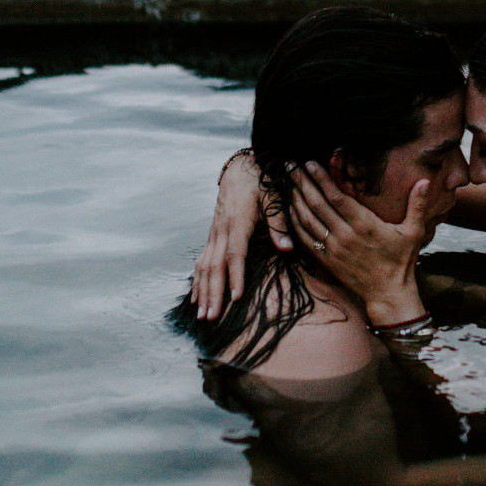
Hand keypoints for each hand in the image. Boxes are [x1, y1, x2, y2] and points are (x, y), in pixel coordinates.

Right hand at [191, 150, 290, 319]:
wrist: (240, 168)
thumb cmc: (260, 182)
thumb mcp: (274, 198)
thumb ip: (279, 224)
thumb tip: (288, 248)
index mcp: (237, 223)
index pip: (235, 254)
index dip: (234, 276)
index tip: (235, 298)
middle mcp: (221, 231)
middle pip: (214, 267)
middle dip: (213, 293)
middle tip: (211, 318)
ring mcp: (214, 234)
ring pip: (203, 266)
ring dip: (203, 292)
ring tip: (202, 316)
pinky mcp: (212, 236)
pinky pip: (201, 261)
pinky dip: (198, 281)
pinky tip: (197, 298)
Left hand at [290, 162, 430, 327]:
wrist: (388, 294)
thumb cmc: (402, 261)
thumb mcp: (414, 232)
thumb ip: (417, 205)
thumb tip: (426, 181)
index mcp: (365, 225)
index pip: (337, 197)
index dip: (321, 178)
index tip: (310, 163)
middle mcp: (346, 236)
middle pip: (317, 204)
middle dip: (302, 183)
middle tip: (290, 166)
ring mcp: (334, 249)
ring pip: (308, 220)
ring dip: (295, 199)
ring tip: (287, 182)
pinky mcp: (327, 260)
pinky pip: (305, 239)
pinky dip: (295, 223)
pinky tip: (289, 210)